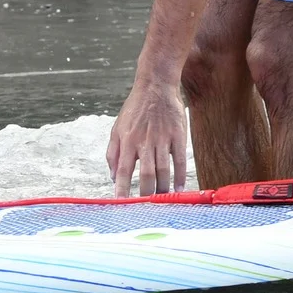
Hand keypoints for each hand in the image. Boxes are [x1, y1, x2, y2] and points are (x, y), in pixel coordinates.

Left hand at [106, 77, 190, 195]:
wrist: (156, 86)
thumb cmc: (135, 109)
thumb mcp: (117, 127)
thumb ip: (112, 152)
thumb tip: (112, 177)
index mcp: (127, 140)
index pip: (123, 171)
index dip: (122, 189)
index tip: (122, 204)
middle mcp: (144, 142)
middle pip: (146, 175)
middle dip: (145, 194)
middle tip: (146, 206)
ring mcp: (163, 139)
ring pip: (163, 171)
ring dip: (163, 189)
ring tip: (162, 201)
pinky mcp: (178, 136)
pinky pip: (180, 161)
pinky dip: (180, 177)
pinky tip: (178, 189)